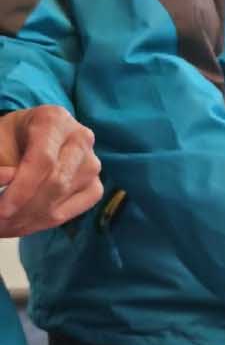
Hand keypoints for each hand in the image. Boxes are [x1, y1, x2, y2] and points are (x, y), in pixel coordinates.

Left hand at [0, 107, 101, 236]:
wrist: (29, 139)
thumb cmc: (12, 139)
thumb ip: (2, 165)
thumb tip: (8, 183)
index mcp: (55, 119)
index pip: (44, 160)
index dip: (23, 188)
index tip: (3, 210)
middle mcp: (81, 138)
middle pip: (58, 181)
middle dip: (26, 206)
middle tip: (1, 222)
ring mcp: (92, 164)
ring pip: (64, 197)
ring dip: (33, 217)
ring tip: (8, 225)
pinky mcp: (95, 186)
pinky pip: (74, 210)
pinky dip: (47, 221)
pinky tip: (27, 222)